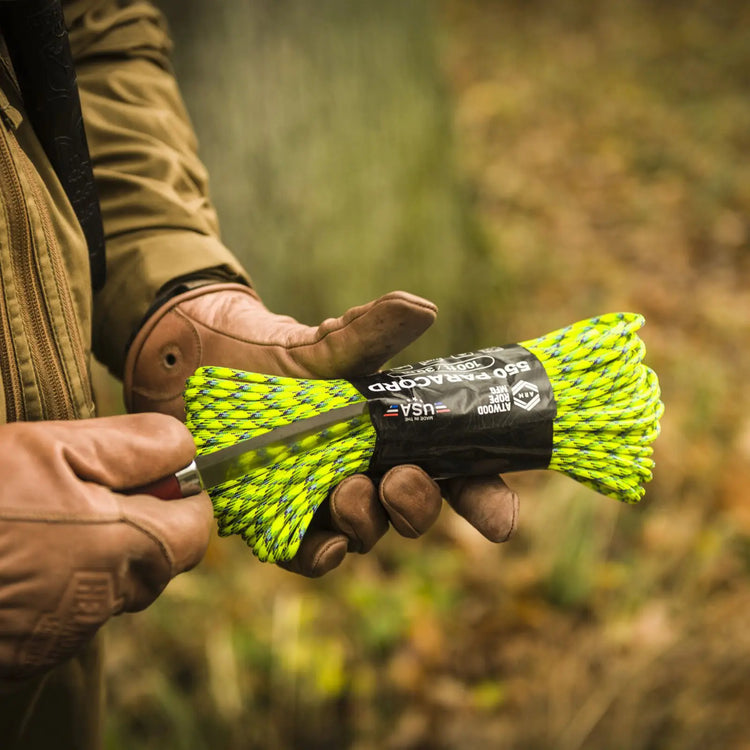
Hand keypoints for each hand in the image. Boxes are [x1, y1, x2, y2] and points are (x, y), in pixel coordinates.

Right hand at [0, 414, 212, 687]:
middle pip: (158, 555)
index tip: (151, 472)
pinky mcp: (29, 652)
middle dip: (138, 519)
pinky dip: (59, 579)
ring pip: (114, 580)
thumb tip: (185, 448)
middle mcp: (107, 601)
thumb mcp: (56, 446)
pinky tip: (17, 554)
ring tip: (38, 520)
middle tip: (83, 488)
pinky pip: (71, 606)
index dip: (182, 493)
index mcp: (129, 549)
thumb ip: (136, 446)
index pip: (198, 527)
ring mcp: (66, 632)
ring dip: (96, 548)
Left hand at [123, 283, 518, 574]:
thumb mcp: (326, 345)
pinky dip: (322, 556)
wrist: (198, 366)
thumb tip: (422, 307)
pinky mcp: (278, 521)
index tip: (501, 521)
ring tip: (348, 491)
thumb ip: (371, 332)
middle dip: (419, 506)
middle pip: (413, 510)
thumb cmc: (274, 356)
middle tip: (402, 481)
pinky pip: (309, 555)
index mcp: (395, 436)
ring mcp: (324, 502)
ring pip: (366, 533)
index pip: (454, 474)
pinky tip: (326, 545)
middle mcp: (368, 474)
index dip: (484, 500)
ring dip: (369, 522)